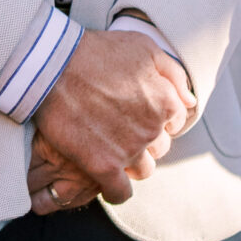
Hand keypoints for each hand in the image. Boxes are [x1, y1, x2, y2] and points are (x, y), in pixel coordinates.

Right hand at [32, 28, 192, 205]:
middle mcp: (152, 130)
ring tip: (111, 148)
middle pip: (159, 147)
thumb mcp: (143, 47)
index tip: (135, 111)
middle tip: (119, 125)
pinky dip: (116, 191)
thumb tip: (190, 101)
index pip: (174, 122)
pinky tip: (108, 182)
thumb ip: (173, 74)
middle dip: (144, 139)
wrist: (51, 65)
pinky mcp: (103, 165)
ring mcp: (129, 150)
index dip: (156, 116)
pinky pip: (120, 192)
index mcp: (165, 102)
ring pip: (143, 170)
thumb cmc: (96, 51)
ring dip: (132, 162)